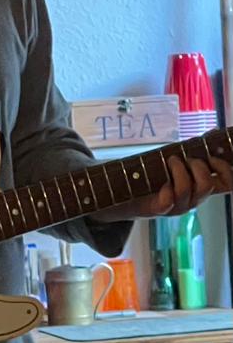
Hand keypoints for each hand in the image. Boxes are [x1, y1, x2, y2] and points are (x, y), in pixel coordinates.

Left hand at [95, 151, 232, 222]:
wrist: (120, 194)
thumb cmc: (151, 176)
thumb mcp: (175, 159)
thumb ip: (194, 149)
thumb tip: (213, 132)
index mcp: (200, 187)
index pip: (227, 183)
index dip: (227, 170)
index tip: (214, 155)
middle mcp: (192, 199)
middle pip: (208, 186)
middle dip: (198, 166)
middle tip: (185, 158)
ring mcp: (176, 207)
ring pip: (189, 190)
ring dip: (180, 170)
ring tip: (170, 161)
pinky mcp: (158, 210)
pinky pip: (170, 200)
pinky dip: (167, 188)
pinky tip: (162, 182)